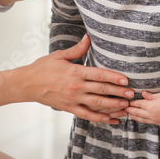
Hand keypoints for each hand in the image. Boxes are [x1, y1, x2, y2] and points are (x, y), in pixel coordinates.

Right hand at [0, 35, 132, 123]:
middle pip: (101, 90)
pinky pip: (88, 115)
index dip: (114, 78)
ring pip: (97, 105)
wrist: (27, 84)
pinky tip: (112, 120)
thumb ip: (77, 49)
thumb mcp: (59, 56)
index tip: (126, 80)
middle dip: (118, 93)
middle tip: (131, 95)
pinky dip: (101, 119)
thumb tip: (88, 38)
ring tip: (126, 107)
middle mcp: (76, 87)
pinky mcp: (70, 109)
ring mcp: (73, 99)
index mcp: (75, 72)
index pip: (99, 75)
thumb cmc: (42, 68)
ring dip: (113, 106)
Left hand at [124, 90, 159, 126]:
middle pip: (138, 113)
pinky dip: (145, 121)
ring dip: (136, 117)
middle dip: (131, 110)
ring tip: (131, 116)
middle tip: (125, 109)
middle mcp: (152, 115)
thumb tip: (142, 94)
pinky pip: (150, 123)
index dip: (133, 103)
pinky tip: (143, 120)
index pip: (138, 104)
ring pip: (143, 120)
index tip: (128, 102)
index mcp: (150, 106)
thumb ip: (151, 96)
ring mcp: (156, 121)